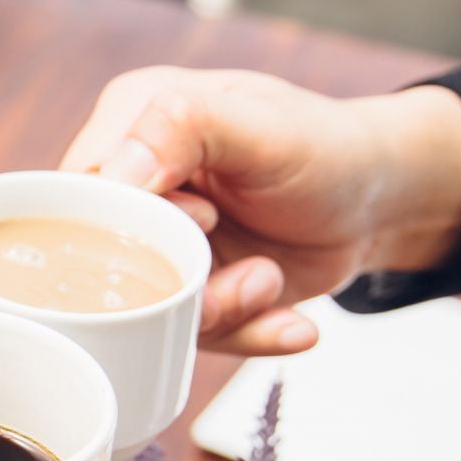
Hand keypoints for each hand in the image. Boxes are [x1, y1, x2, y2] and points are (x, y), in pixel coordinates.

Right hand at [58, 70, 460, 353]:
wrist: (383, 201)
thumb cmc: (327, 146)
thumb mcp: (262, 127)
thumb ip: (183, 127)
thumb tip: (114, 174)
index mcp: (128, 123)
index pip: (77, 192)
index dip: (123, 226)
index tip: (201, 222)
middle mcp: (131, 185)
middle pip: (102, 262)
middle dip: (179, 287)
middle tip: (250, 275)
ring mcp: (156, 244)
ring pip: (144, 311)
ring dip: (218, 315)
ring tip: (270, 285)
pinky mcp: (185, 291)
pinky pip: (188, 334)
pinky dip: (243, 337)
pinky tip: (289, 323)